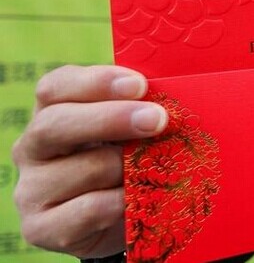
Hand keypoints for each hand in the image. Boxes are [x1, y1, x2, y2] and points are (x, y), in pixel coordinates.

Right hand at [12, 65, 165, 258]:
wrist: (120, 219)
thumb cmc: (128, 160)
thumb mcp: (131, 129)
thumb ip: (138, 108)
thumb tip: (167, 98)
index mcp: (50, 112)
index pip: (55, 87)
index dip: (96, 82)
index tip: (139, 85)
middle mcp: (31, 148)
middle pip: (55, 124)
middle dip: (111, 118)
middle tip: (157, 119)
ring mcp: (31, 189)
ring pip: (82, 169)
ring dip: (127, 166)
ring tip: (155, 168)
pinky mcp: (41, 227)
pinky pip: (89, 209)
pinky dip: (122, 201)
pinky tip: (141, 196)